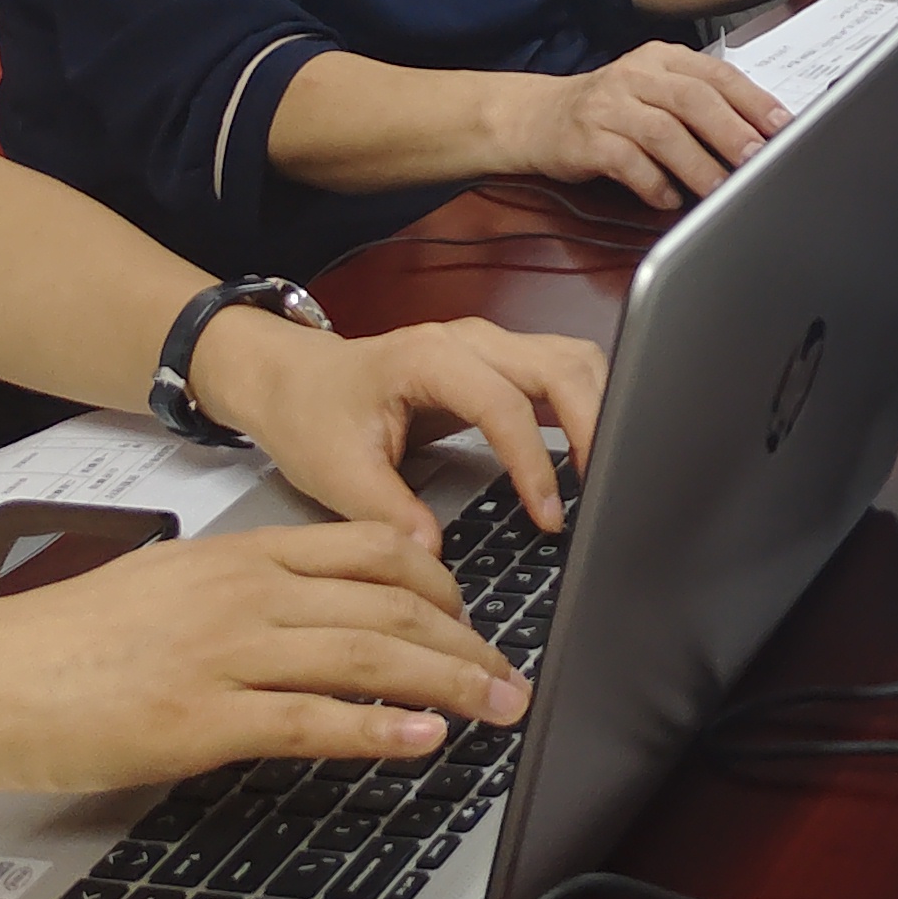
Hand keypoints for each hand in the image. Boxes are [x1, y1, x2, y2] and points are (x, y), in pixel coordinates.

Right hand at [0, 519, 523, 793]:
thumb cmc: (58, 642)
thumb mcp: (165, 588)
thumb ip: (240, 594)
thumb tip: (303, 618)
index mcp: (240, 554)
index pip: (372, 547)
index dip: (442, 580)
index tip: (474, 612)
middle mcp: (245, 592)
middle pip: (391, 601)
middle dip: (465, 638)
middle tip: (509, 672)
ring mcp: (225, 652)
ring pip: (368, 654)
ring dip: (448, 682)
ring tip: (496, 705)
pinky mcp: (200, 719)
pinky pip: (312, 718)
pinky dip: (378, 729)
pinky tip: (422, 739)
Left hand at [192, 305, 610, 540]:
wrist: (290, 379)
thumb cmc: (310, 417)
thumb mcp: (337, 473)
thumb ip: (390, 514)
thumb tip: (437, 559)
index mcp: (429, 358)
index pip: (506, 404)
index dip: (535, 463)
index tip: (549, 518)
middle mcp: (469, 339)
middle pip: (561, 363)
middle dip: (595, 424)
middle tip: (607, 491)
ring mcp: (489, 344)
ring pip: (572, 357)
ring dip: (600, 407)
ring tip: (607, 474)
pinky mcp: (498, 360)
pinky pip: (560, 369)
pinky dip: (586, 403)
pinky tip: (590, 450)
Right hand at [488, 38, 801, 217]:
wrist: (534, 118)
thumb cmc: (607, 111)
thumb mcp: (653, 93)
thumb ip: (698, 107)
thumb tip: (757, 138)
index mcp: (662, 59)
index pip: (717, 74)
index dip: (754, 101)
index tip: (783, 126)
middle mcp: (637, 76)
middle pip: (694, 99)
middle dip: (732, 131)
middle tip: (757, 159)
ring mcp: (609, 106)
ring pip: (664, 132)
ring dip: (698, 164)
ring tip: (721, 189)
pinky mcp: (586, 139)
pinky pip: (627, 162)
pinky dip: (653, 183)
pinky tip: (669, 199)